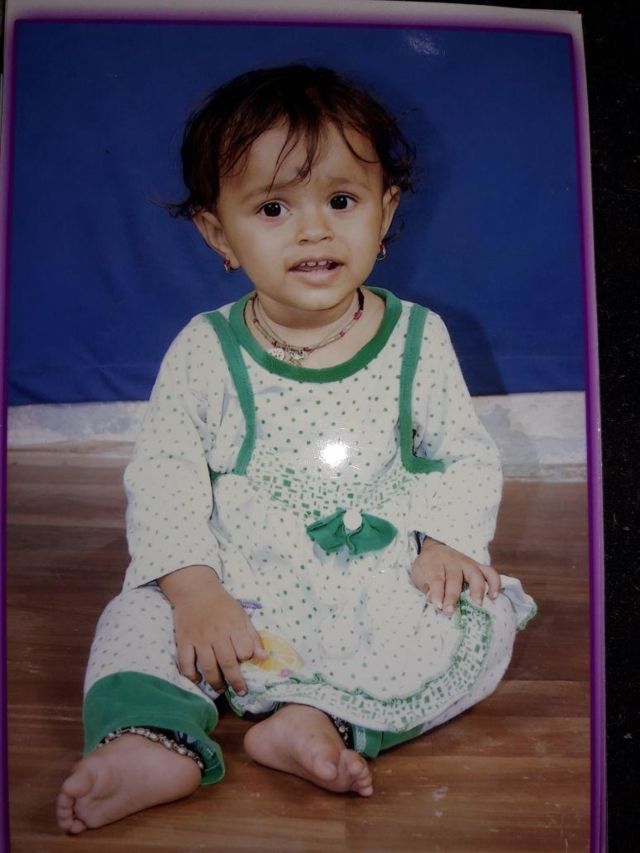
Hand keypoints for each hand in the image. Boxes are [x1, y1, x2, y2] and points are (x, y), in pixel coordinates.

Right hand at [159, 565, 265, 694]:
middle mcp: (216, 634)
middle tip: (240, 691)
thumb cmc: (222, 604)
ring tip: (221, 689)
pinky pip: (185, 663)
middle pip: (228, 663)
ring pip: (208, 667)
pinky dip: (191, 675)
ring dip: (215, 682)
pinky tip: (198, 679)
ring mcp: (199, 639)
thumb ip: (253, 636)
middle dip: (235, 681)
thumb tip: (263, 658)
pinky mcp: (183, 641)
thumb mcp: (242, 615)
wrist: (195, 590)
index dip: (247, 658)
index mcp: (233, 626)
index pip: (245, 650)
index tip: (246, 661)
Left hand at [410, 539, 500, 614]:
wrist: (437, 549)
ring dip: (477, 589)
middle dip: (452, 596)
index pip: (435, 578)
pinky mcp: (478, 566)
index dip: (436, 593)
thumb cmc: (428, 568)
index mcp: (434, 564)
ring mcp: (467, 563)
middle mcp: (451, 562)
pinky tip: (493, 596)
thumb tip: (433, 600)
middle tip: (451, 611)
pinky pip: (490, 572)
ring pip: (475, 573)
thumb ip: (426, 588)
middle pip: (454, 578)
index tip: (438, 606)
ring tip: (478, 604)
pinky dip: (494, 583)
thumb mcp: (419, 576)